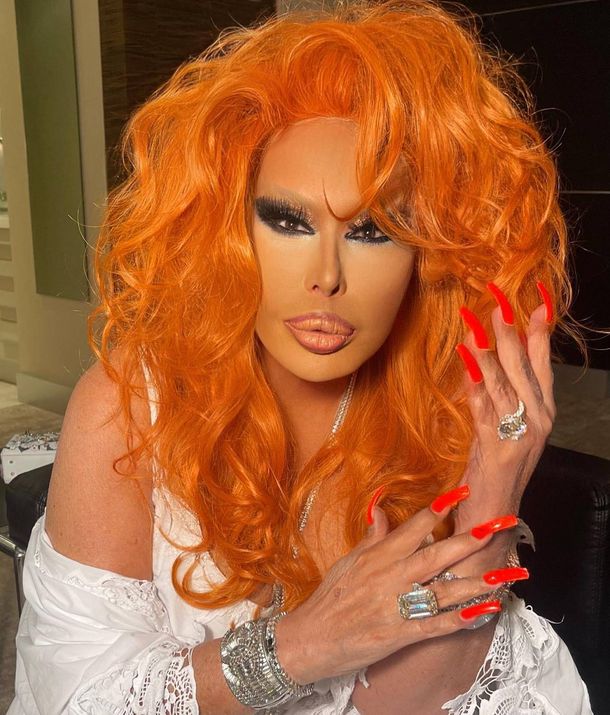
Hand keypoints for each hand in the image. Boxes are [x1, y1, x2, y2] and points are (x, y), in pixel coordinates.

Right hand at [275, 489, 518, 684]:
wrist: (311, 638)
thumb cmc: (331, 596)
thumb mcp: (350, 560)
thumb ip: (373, 536)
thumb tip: (380, 506)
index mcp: (379, 556)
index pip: (415, 526)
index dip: (441, 507)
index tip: (465, 490)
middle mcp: (390, 577)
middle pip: (437, 554)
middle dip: (471, 539)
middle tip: (500, 524)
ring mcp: (397, 606)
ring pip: (444, 590)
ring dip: (478, 581)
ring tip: (508, 572)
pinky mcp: (400, 635)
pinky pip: (437, 626)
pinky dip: (462, 618)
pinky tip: (486, 609)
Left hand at [454, 281, 555, 528]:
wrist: (494, 517)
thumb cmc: (495, 470)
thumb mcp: (504, 428)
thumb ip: (500, 397)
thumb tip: (486, 361)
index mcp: (543, 413)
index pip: (544, 364)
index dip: (539, 332)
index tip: (535, 300)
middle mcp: (538, 420)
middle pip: (524, 367)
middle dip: (511, 331)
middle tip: (498, 299)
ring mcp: (520, 433)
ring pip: (505, 382)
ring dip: (490, 348)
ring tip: (478, 320)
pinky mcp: (496, 446)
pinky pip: (484, 406)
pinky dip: (476, 381)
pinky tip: (467, 360)